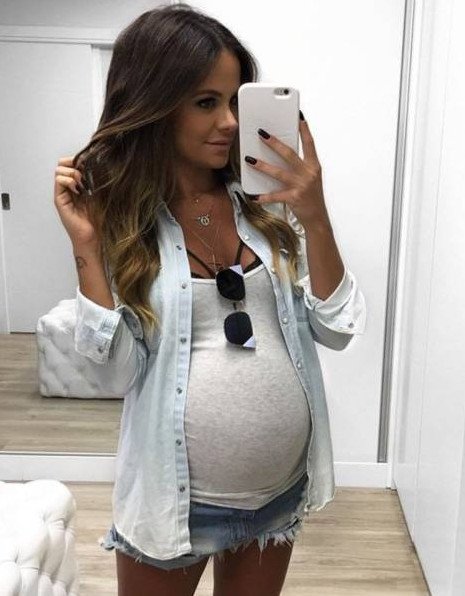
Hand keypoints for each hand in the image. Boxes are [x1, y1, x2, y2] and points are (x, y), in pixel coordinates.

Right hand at [54, 156, 99, 249]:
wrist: (94, 236)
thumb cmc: (100, 218)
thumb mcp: (101, 194)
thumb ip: (97, 180)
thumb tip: (100, 163)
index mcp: (79, 184)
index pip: (73, 163)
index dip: (80, 159)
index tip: (90, 161)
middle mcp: (69, 187)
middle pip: (64, 163)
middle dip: (74, 162)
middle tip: (85, 170)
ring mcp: (63, 192)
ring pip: (60, 169)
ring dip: (72, 172)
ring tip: (83, 182)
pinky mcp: (60, 199)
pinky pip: (59, 180)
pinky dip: (68, 180)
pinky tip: (78, 188)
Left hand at [244, 112, 330, 229]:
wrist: (317, 218)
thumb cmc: (311, 196)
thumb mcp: (310, 178)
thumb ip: (299, 166)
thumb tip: (281, 153)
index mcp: (313, 166)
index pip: (309, 144)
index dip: (304, 130)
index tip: (298, 117)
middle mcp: (308, 174)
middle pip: (289, 154)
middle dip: (274, 143)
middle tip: (262, 133)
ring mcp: (301, 186)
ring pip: (278, 173)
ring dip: (262, 165)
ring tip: (250, 160)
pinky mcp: (294, 198)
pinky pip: (275, 196)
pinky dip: (263, 197)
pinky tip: (254, 196)